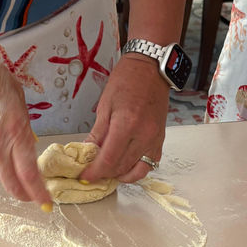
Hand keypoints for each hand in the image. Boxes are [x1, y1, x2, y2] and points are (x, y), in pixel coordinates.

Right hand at [0, 41, 51, 206]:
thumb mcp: (17, 97)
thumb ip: (23, 122)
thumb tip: (27, 138)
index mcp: (15, 132)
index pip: (30, 174)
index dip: (40, 193)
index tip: (48, 202)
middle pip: (13, 185)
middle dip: (27, 195)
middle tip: (36, 196)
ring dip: (11, 181)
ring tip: (21, 177)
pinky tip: (2, 161)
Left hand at [79, 53, 168, 183]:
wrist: (150, 69)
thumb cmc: (126, 81)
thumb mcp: (105, 105)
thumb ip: (98, 133)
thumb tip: (87, 152)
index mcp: (126, 125)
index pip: (109, 159)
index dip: (95, 172)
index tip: (85, 177)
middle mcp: (144, 136)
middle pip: (122, 167)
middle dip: (105, 174)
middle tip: (92, 173)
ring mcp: (155, 139)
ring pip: (138, 170)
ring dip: (122, 175)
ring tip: (108, 171)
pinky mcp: (161, 139)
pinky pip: (151, 163)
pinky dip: (137, 169)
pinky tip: (125, 165)